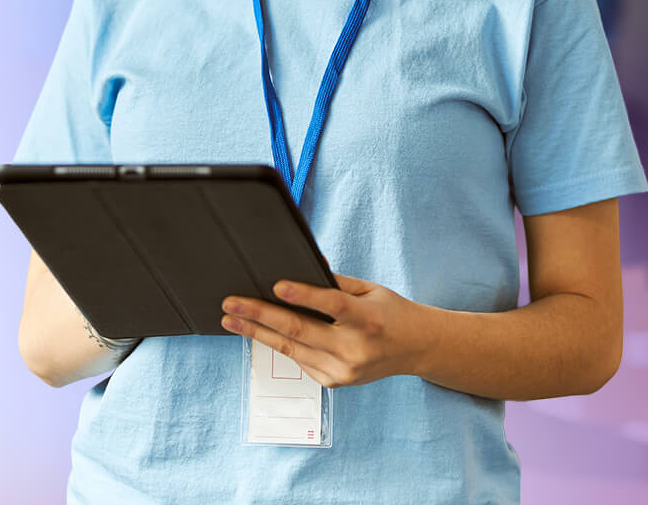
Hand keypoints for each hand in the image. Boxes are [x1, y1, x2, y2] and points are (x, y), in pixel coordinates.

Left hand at [221, 274, 432, 387]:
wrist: (415, 349)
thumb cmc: (391, 312)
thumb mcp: (371, 290)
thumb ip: (336, 282)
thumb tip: (303, 266)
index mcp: (368, 320)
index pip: (331, 305)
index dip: (302, 295)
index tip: (275, 285)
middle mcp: (355, 349)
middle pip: (300, 330)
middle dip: (260, 316)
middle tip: (232, 305)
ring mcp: (343, 370)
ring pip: (291, 349)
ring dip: (257, 333)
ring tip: (231, 320)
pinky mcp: (333, 382)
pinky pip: (299, 360)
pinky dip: (278, 344)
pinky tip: (258, 332)